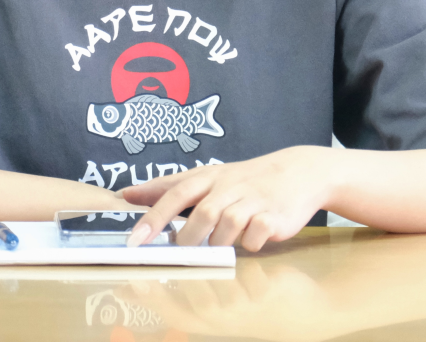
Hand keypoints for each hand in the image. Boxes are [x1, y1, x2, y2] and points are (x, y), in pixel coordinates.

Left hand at [120, 145, 334, 250]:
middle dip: (187, 238)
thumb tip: (127, 194)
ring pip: (227, 226)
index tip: (135, 240)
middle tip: (180, 252)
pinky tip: (249, 240)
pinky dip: (248, 243)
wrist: (298, 172)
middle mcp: (229, 186)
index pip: (176, 193)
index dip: (154, 216)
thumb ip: (168, 187)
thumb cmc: (244, 179)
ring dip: (218, 243)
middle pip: (202, 213)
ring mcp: (253, 201)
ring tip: (219, 245)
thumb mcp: (206, 177)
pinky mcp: (273, 216)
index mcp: (209, 177)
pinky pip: (255, 236)